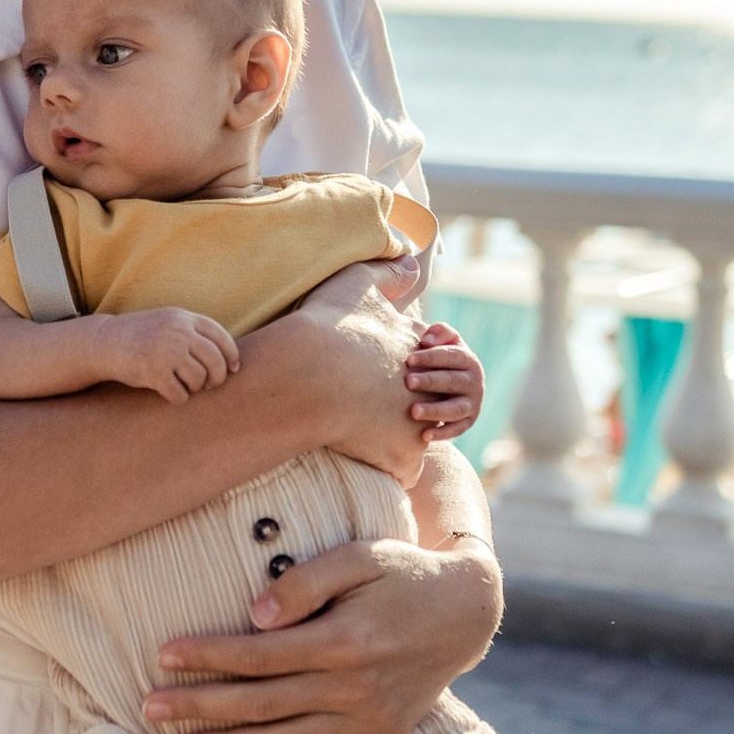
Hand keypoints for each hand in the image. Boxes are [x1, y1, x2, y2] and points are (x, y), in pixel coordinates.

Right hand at [100, 309, 239, 403]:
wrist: (106, 342)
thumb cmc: (142, 336)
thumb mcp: (169, 323)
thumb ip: (194, 333)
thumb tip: (229, 358)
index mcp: (184, 318)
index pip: (221, 337)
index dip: (231, 355)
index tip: (233, 368)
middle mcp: (177, 332)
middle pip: (215, 361)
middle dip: (217, 378)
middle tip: (210, 384)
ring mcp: (166, 352)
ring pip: (199, 380)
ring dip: (195, 388)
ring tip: (183, 384)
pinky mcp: (153, 372)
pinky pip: (180, 395)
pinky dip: (178, 397)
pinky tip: (170, 392)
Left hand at [143, 535, 500, 733]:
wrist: (465, 614)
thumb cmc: (402, 573)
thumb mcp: (359, 557)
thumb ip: (305, 583)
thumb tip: (252, 614)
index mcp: (344, 640)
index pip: (258, 655)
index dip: (207, 656)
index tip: (162, 656)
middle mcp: (353, 689)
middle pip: (261, 703)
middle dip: (200, 707)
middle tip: (148, 708)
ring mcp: (368, 720)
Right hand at [295, 263, 430, 487]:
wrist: (308, 372)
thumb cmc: (323, 327)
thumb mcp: (355, 281)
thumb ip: (385, 272)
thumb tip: (411, 263)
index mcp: (410, 347)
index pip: (418, 358)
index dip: (399, 364)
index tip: (376, 370)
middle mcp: (420, 383)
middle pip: (425, 397)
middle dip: (409, 403)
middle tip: (379, 408)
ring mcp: (414, 421)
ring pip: (421, 435)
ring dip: (404, 438)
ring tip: (380, 440)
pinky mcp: (403, 454)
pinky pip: (408, 471)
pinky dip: (396, 471)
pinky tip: (379, 467)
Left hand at [405, 323, 483, 443]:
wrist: (458, 383)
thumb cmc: (444, 358)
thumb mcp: (447, 341)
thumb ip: (440, 332)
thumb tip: (426, 340)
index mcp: (468, 360)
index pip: (451, 356)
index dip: (431, 357)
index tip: (409, 359)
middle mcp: (475, 382)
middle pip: (452, 381)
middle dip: (430, 381)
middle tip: (408, 382)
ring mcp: (473, 404)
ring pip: (455, 409)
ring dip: (435, 410)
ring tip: (413, 411)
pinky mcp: (468, 422)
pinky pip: (457, 430)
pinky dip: (443, 434)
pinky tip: (424, 436)